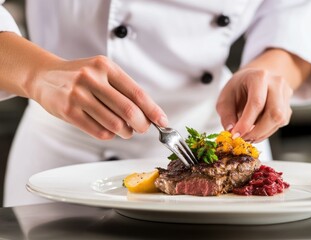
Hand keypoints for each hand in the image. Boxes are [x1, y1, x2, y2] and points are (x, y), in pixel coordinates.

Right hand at [29, 55, 167, 139]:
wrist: (44, 76)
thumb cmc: (80, 76)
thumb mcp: (102, 71)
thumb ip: (123, 89)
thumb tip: (149, 113)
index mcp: (106, 67)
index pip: (136, 93)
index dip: (153, 110)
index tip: (162, 121)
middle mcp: (92, 78)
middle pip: (128, 110)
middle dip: (142, 124)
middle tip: (143, 128)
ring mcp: (78, 95)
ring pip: (115, 124)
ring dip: (126, 132)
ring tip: (126, 130)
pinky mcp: (68, 111)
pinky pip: (99, 131)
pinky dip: (109, 135)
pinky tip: (108, 130)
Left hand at [216, 68, 292, 142]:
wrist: (254, 78)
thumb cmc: (239, 87)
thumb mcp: (225, 97)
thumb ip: (226, 114)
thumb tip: (231, 130)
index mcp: (259, 76)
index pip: (257, 102)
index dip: (246, 122)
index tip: (236, 134)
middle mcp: (276, 83)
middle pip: (274, 113)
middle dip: (257, 131)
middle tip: (243, 139)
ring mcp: (285, 94)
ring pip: (279, 120)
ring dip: (262, 132)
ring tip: (248, 135)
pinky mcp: (288, 105)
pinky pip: (281, 123)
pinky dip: (267, 131)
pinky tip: (256, 130)